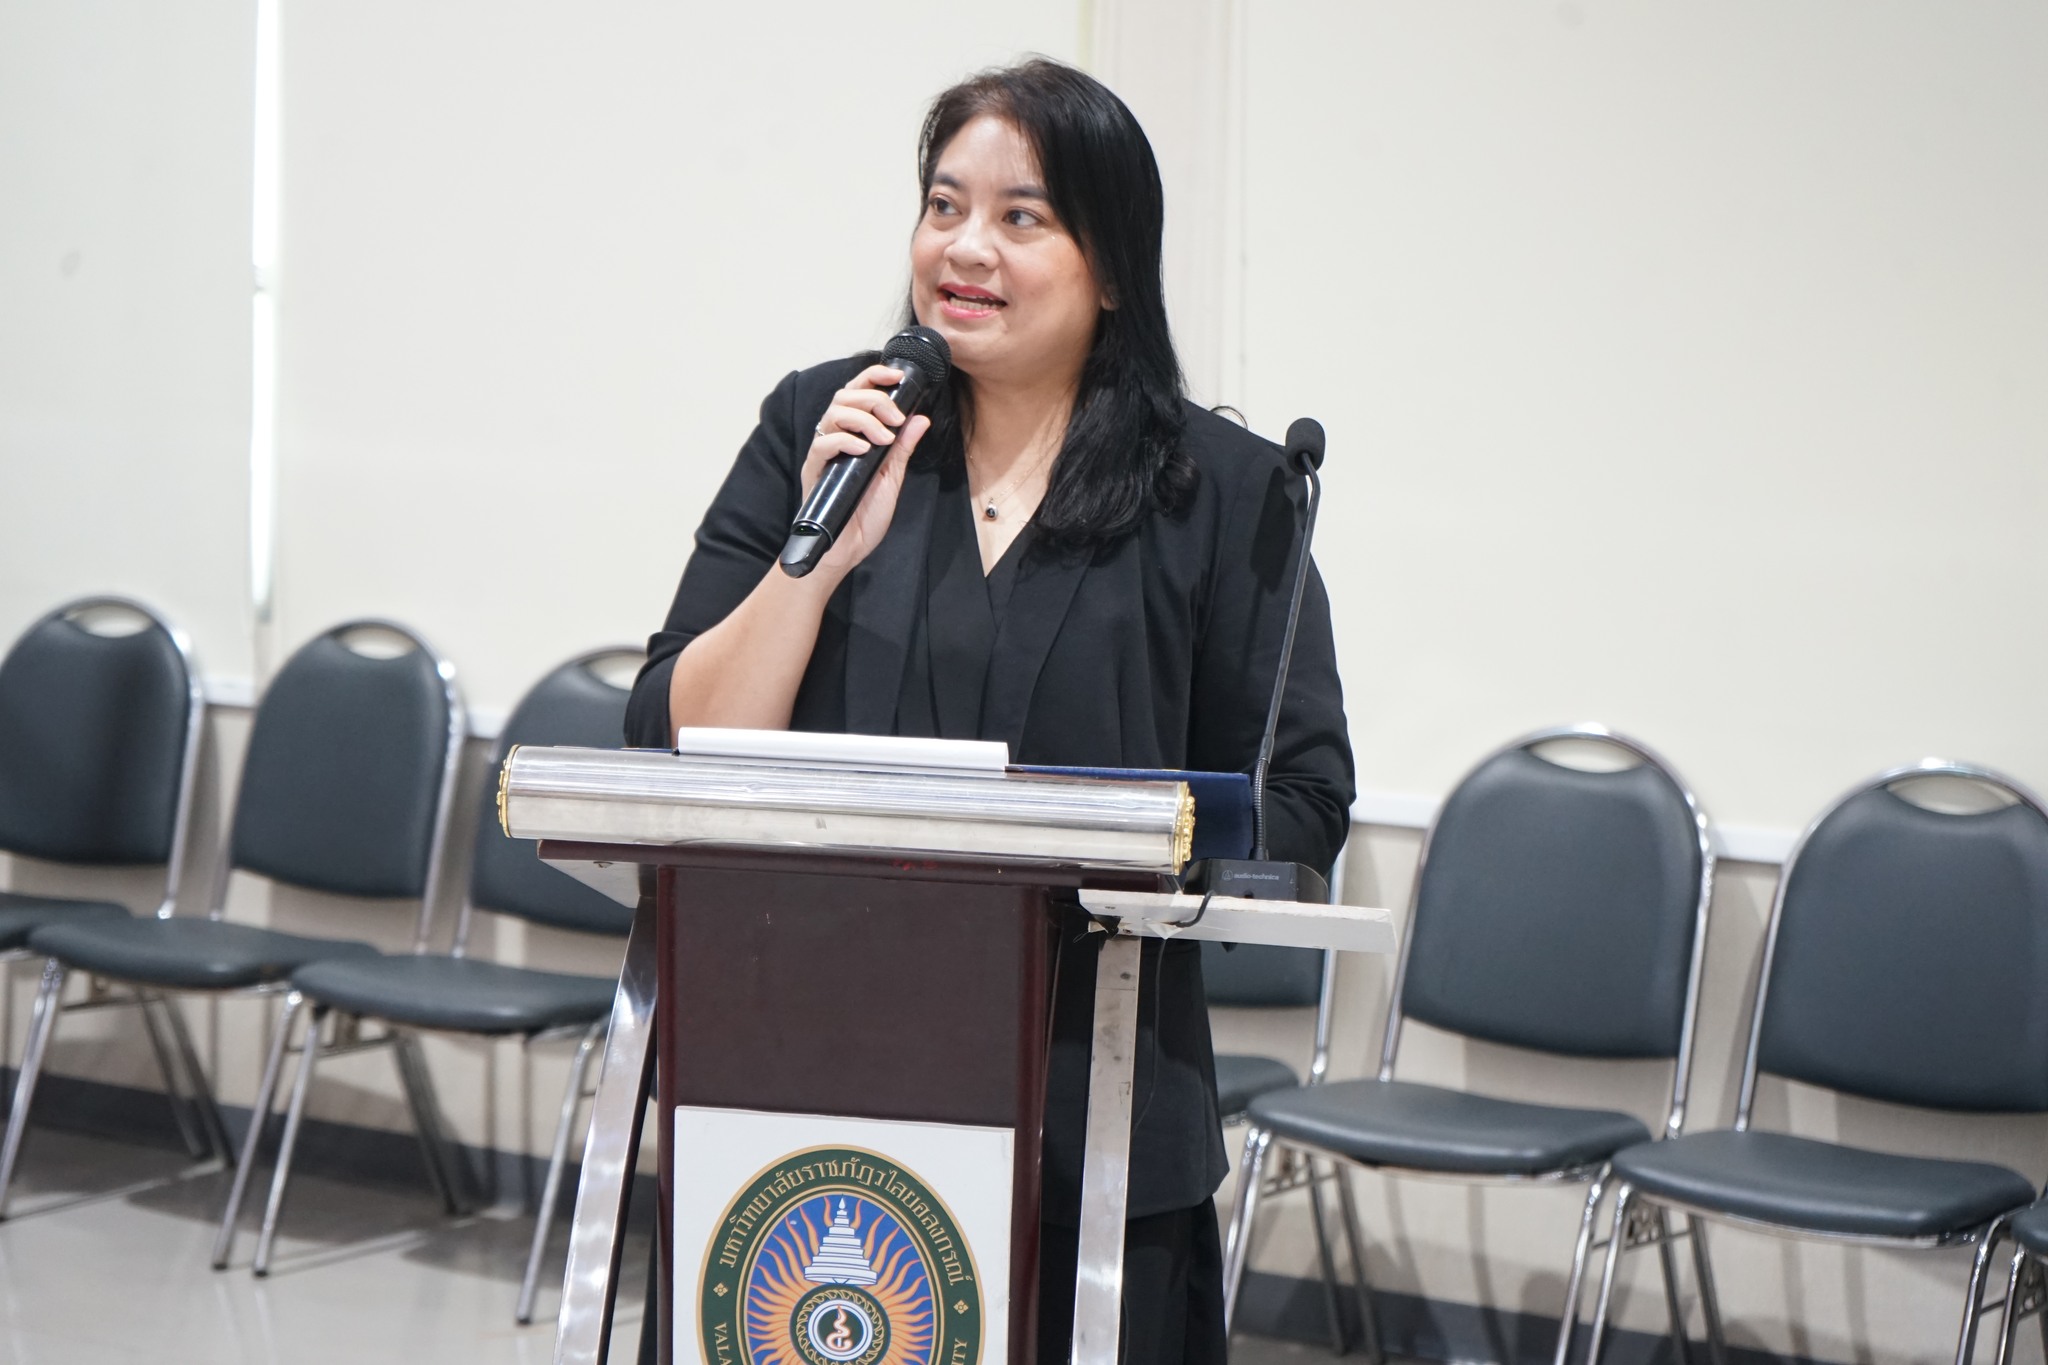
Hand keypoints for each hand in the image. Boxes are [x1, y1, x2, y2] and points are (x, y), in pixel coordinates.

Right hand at [799, 363, 932, 577]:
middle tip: (895, 419)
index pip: (858, 392)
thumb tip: (920, 418)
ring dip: (864, 419)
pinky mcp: (813, 470)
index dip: (875, 377)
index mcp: (853, 435)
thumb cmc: (863, 516)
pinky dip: (846, 440)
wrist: (844, 550)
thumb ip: (903, 448)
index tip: (898, 376)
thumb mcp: (892, 478)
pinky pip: (823, 443)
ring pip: (833, 413)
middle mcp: (835, 438)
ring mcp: (823, 453)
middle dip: (875, 400)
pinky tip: (864, 450)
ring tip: (883, 439)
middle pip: (845, 396)